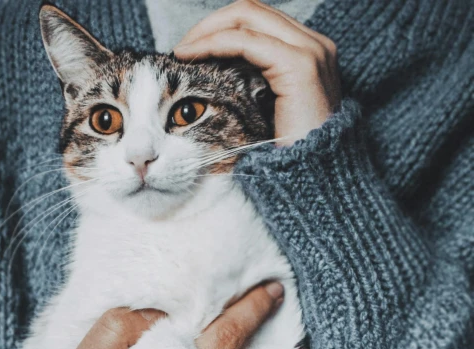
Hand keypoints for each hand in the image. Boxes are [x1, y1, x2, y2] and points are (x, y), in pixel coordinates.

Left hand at [174, 0, 339, 144]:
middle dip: (211, 25)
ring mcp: (310, 52)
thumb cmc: (290, 158)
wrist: (314, 182)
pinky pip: (244, 41)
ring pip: (246, 17)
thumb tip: (215, 72)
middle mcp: (315, 45)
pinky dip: (213, 44)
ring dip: (207, 31)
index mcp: (312, 54)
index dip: (222, 28)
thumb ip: (255, 84)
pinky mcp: (299, 65)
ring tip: (182, 52)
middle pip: (252, 11)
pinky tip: (191, 57)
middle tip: (182, 48)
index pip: (260, 23)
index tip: (192, 50)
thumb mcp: (270, 113)